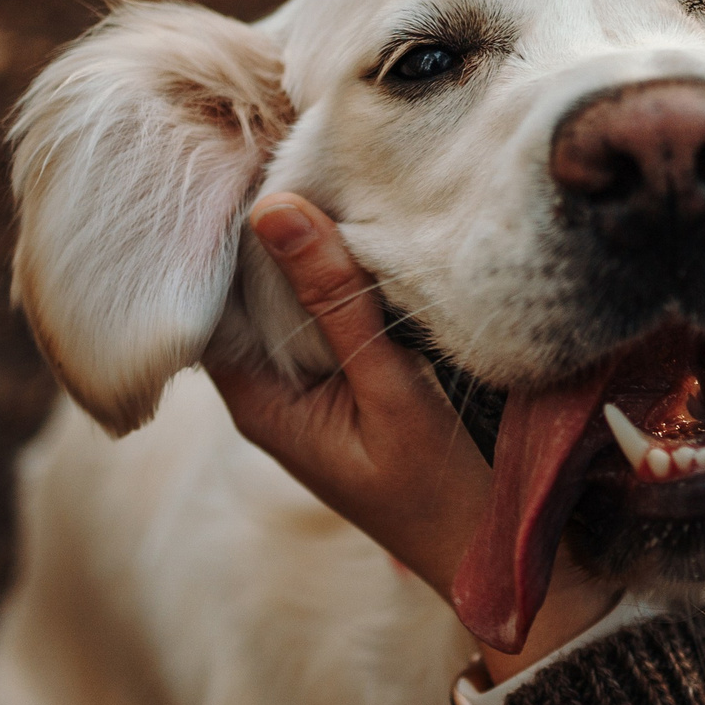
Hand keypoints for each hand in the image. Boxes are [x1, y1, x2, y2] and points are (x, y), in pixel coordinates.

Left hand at [205, 195, 620, 678]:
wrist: (499, 560)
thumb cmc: (443, 494)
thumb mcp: (391, 391)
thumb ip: (336, 301)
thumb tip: (275, 206)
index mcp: (261, 403)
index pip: (206, 298)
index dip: (219, 231)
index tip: (242, 158)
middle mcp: (275, 393)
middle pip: (246, 291)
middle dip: (266, 228)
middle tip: (289, 144)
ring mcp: (314, 388)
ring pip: (290, 297)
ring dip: (309, 244)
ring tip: (323, 164)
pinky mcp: (353, 382)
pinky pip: (330, 313)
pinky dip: (343, 272)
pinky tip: (365, 222)